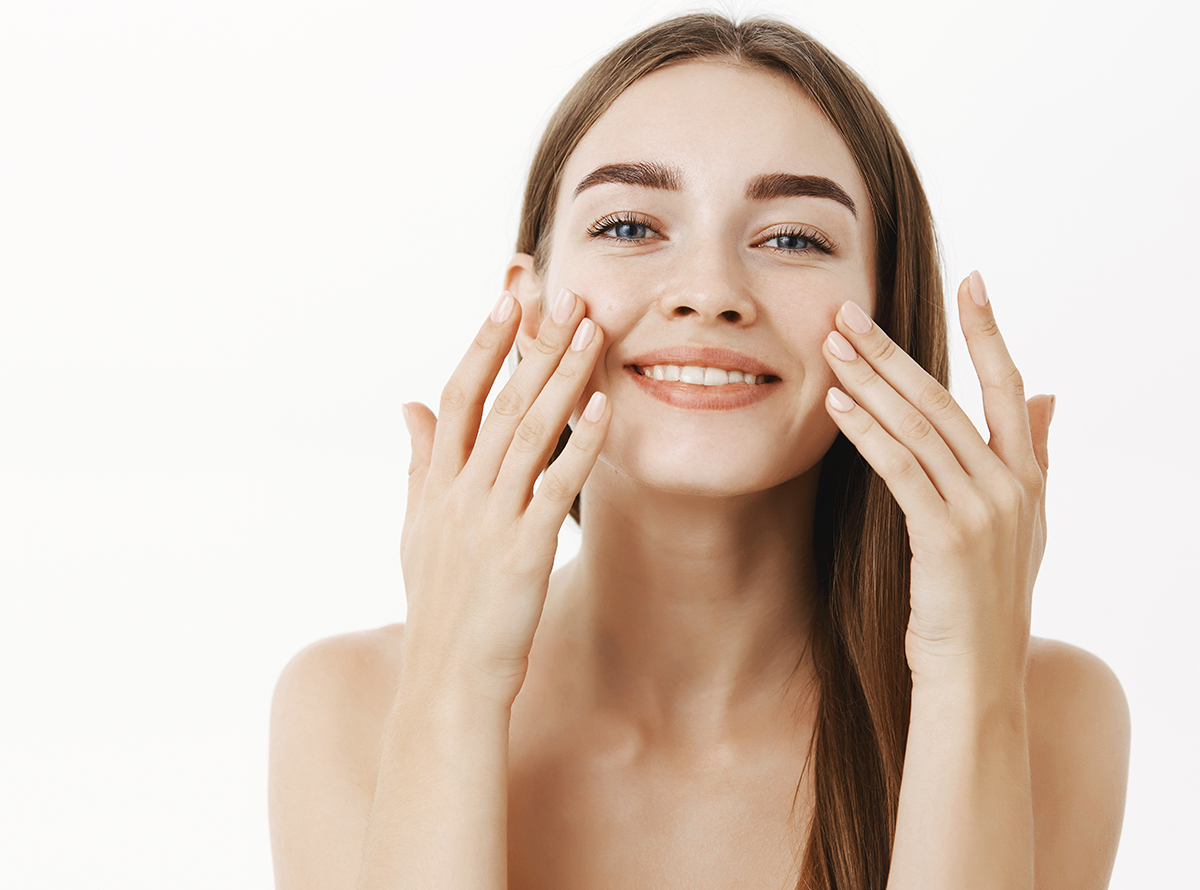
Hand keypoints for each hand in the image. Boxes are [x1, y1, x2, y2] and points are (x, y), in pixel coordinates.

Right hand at [400, 288, 610, 706]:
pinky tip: (605, 406)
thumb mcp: (416, 528)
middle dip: (530, 344)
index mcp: (436, 483)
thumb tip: (408, 404)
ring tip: (590, 330)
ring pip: (527, 432)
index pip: (459, 395)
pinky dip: (581, 445)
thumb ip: (419, 461)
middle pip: (497, 401)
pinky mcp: (524, 551)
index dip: (483, 343)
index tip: (508, 297)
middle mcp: (460, 492)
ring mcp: (490, 520)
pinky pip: (557, 487)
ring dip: (561, 377)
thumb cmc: (438, 604)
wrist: (445, 680)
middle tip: (561, 293)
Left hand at [821, 272, 1053, 689]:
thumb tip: (1048, 394)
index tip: (975, 279)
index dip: (991, 331)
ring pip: (919, 426)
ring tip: (832, 346)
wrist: (979, 678)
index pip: (1008, 385)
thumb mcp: (1023, 526)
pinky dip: (867, 432)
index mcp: (1028, 476)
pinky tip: (837, 405)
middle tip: (849, 310)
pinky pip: (900, 469)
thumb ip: (1032, 455)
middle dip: (893, 351)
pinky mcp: (946, 537)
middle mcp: (1010, 486)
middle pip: (946, 397)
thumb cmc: (986, 602)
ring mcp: (983, 510)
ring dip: (869, 381)